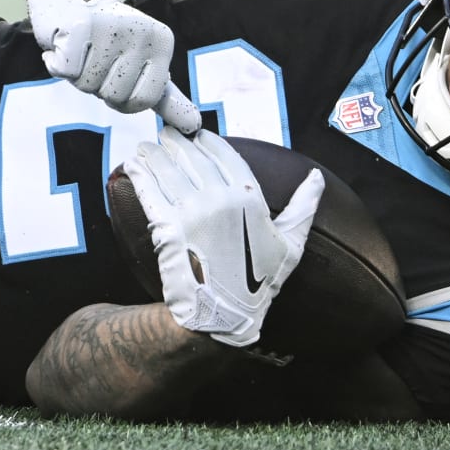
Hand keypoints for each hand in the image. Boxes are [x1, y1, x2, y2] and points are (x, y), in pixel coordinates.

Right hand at [26, 0, 201, 133]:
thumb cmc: (105, 36)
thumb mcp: (142, 62)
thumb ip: (164, 96)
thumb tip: (192, 126)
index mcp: (162, 42)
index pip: (146, 100)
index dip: (123, 99)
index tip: (115, 73)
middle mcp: (141, 31)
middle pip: (114, 95)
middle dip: (97, 85)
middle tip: (93, 56)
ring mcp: (111, 26)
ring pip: (87, 85)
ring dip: (76, 74)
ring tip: (80, 48)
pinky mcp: (79, 25)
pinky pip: (66, 71)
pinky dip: (56, 63)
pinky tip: (62, 43)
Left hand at [121, 126, 320, 345]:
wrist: (222, 315)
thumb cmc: (257, 282)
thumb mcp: (291, 245)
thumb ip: (303, 208)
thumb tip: (317, 177)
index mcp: (250, 199)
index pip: (224, 155)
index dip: (207, 141)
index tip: (196, 135)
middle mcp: (221, 200)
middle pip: (192, 158)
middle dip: (176, 143)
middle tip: (164, 134)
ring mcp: (192, 213)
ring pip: (168, 171)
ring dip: (155, 155)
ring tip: (146, 147)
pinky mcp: (168, 228)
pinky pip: (150, 192)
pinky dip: (140, 174)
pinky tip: (132, 165)